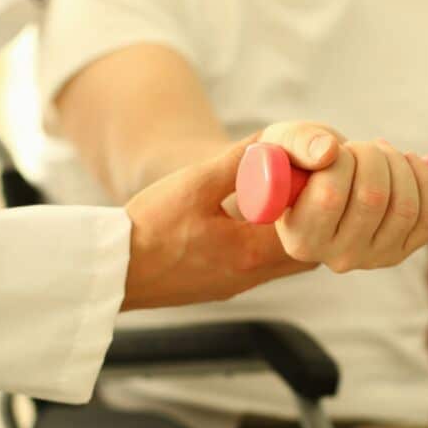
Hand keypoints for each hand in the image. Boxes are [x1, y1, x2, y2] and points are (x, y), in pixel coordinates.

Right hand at [123, 137, 311, 310]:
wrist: (113, 270)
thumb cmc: (149, 228)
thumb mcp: (195, 184)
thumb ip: (239, 162)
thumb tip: (272, 140)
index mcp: (249, 252)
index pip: (308, 229)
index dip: (314, 200)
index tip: (306, 176)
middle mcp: (251, 276)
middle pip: (306, 254)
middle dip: (311, 222)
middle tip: (299, 191)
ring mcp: (237, 286)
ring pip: (285, 264)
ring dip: (288, 235)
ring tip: (275, 204)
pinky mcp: (222, 288)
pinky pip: (262, 270)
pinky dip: (268, 247)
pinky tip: (248, 225)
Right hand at [272, 137, 427, 272]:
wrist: (321, 188)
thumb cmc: (298, 164)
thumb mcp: (282, 146)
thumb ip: (296, 143)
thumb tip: (328, 151)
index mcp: (301, 240)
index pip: (330, 197)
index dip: (342, 160)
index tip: (336, 149)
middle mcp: (338, 258)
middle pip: (372, 200)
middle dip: (373, 157)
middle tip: (362, 147)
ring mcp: (374, 258)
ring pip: (404, 208)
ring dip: (400, 165)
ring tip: (383, 151)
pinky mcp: (402, 252)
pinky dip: (427, 183)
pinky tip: (411, 163)